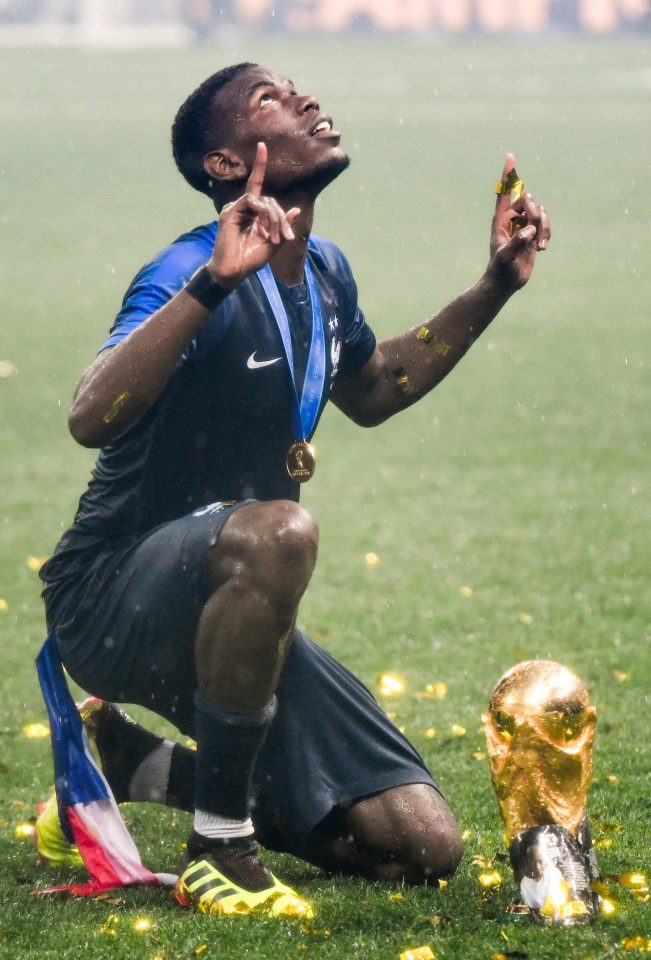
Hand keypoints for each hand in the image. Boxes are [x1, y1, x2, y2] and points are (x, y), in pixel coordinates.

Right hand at [207, 142, 300, 289]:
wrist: (234, 271)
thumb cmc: (251, 259)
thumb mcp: (274, 243)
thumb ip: (283, 226)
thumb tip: (296, 210)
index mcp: (253, 213)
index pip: (257, 185)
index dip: (260, 166)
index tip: (262, 146)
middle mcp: (243, 207)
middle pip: (269, 200)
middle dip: (280, 218)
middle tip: (284, 238)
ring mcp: (236, 208)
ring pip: (262, 201)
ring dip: (272, 219)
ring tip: (272, 238)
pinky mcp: (230, 211)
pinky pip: (252, 202)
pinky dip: (262, 215)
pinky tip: (261, 230)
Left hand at [486, 153, 550, 292]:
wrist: (507, 282)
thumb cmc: (500, 269)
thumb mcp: (506, 256)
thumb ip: (517, 242)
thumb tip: (530, 230)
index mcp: (500, 220)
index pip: (504, 193)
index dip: (508, 175)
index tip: (510, 157)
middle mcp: (512, 219)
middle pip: (527, 200)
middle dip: (534, 212)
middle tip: (532, 231)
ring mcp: (524, 225)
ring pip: (540, 212)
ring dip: (543, 226)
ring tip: (538, 245)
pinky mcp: (534, 234)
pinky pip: (546, 224)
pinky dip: (547, 234)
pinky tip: (542, 249)